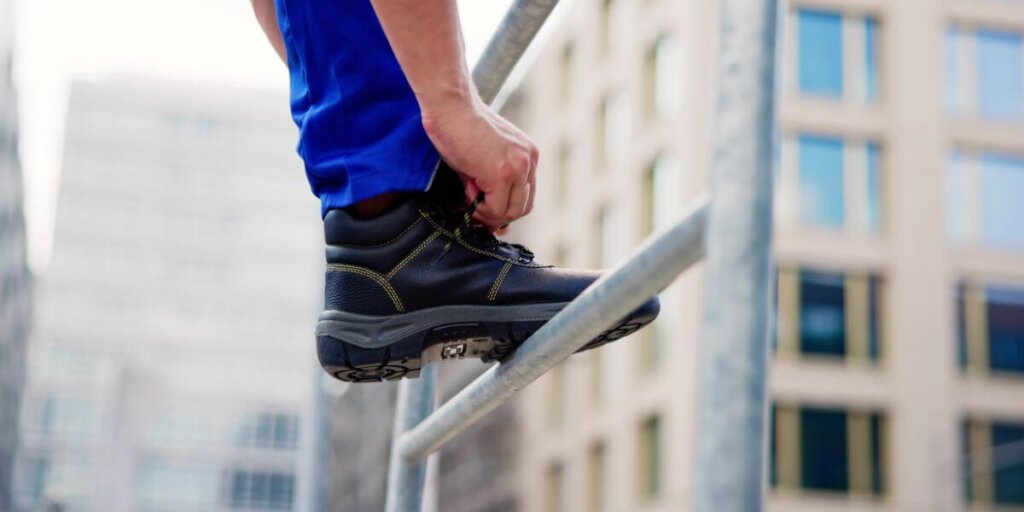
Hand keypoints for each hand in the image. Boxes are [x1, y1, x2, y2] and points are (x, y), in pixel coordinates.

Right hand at [421, 94, 538, 231]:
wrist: (450, 106)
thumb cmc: (459, 127)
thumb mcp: (485, 156)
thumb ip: (492, 183)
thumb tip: (490, 218)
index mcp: (528, 154)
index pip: (525, 196)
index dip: (504, 207)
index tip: (481, 206)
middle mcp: (529, 160)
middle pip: (523, 207)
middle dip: (497, 214)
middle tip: (474, 208)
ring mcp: (518, 167)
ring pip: (511, 212)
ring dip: (487, 212)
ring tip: (469, 193)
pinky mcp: (502, 174)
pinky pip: (495, 209)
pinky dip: (479, 208)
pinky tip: (468, 188)